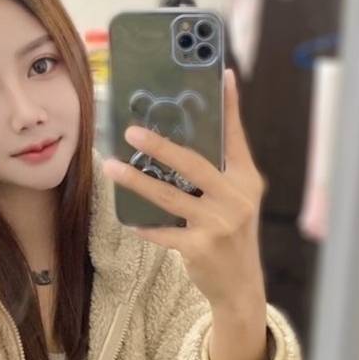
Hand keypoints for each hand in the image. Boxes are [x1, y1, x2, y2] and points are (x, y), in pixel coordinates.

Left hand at [103, 68, 266, 309]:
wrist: (241, 284)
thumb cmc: (232, 233)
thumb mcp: (237, 199)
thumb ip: (221, 169)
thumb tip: (194, 135)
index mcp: (246, 180)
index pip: (236, 137)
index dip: (230, 106)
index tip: (221, 75)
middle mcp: (236, 198)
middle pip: (194, 165)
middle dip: (161, 146)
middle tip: (132, 130)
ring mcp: (219, 224)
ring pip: (170, 197)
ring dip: (137, 181)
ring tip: (112, 166)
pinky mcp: (201, 248)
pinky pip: (164, 232)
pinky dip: (145, 226)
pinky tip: (129, 220)